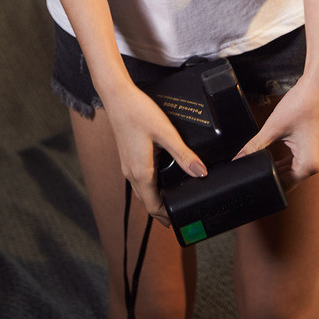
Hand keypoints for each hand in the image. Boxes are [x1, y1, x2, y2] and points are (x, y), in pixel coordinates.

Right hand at [102, 83, 207, 223]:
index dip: (166, 218)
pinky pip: (138, 178)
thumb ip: (183, 155)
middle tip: (180, 212)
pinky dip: (150, 184)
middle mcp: (131, 172)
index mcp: (141, 172)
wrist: (117, 97)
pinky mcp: (127, 156)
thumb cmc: (138, 113)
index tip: (180, 221)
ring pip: (142, 190)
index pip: (153, 207)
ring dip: (155, 197)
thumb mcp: (166, 133)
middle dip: (162, 210)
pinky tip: (161, 173)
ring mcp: (127, 165)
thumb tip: (201, 173)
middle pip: (147, 201)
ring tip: (172, 195)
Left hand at [234, 76, 318, 189]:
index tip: (256, 179)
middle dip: (275, 173)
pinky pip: (304, 158)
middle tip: (258, 167)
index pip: (285, 183)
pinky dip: (292, 157)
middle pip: (291, 177)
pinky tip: (279, 153)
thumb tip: (238, 159)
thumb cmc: (300, 104)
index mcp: (310, 165)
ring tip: (266, 159)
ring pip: (297, 167)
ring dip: (283, 165)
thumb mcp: (273, 128)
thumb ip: (254, 146)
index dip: (268, 180)